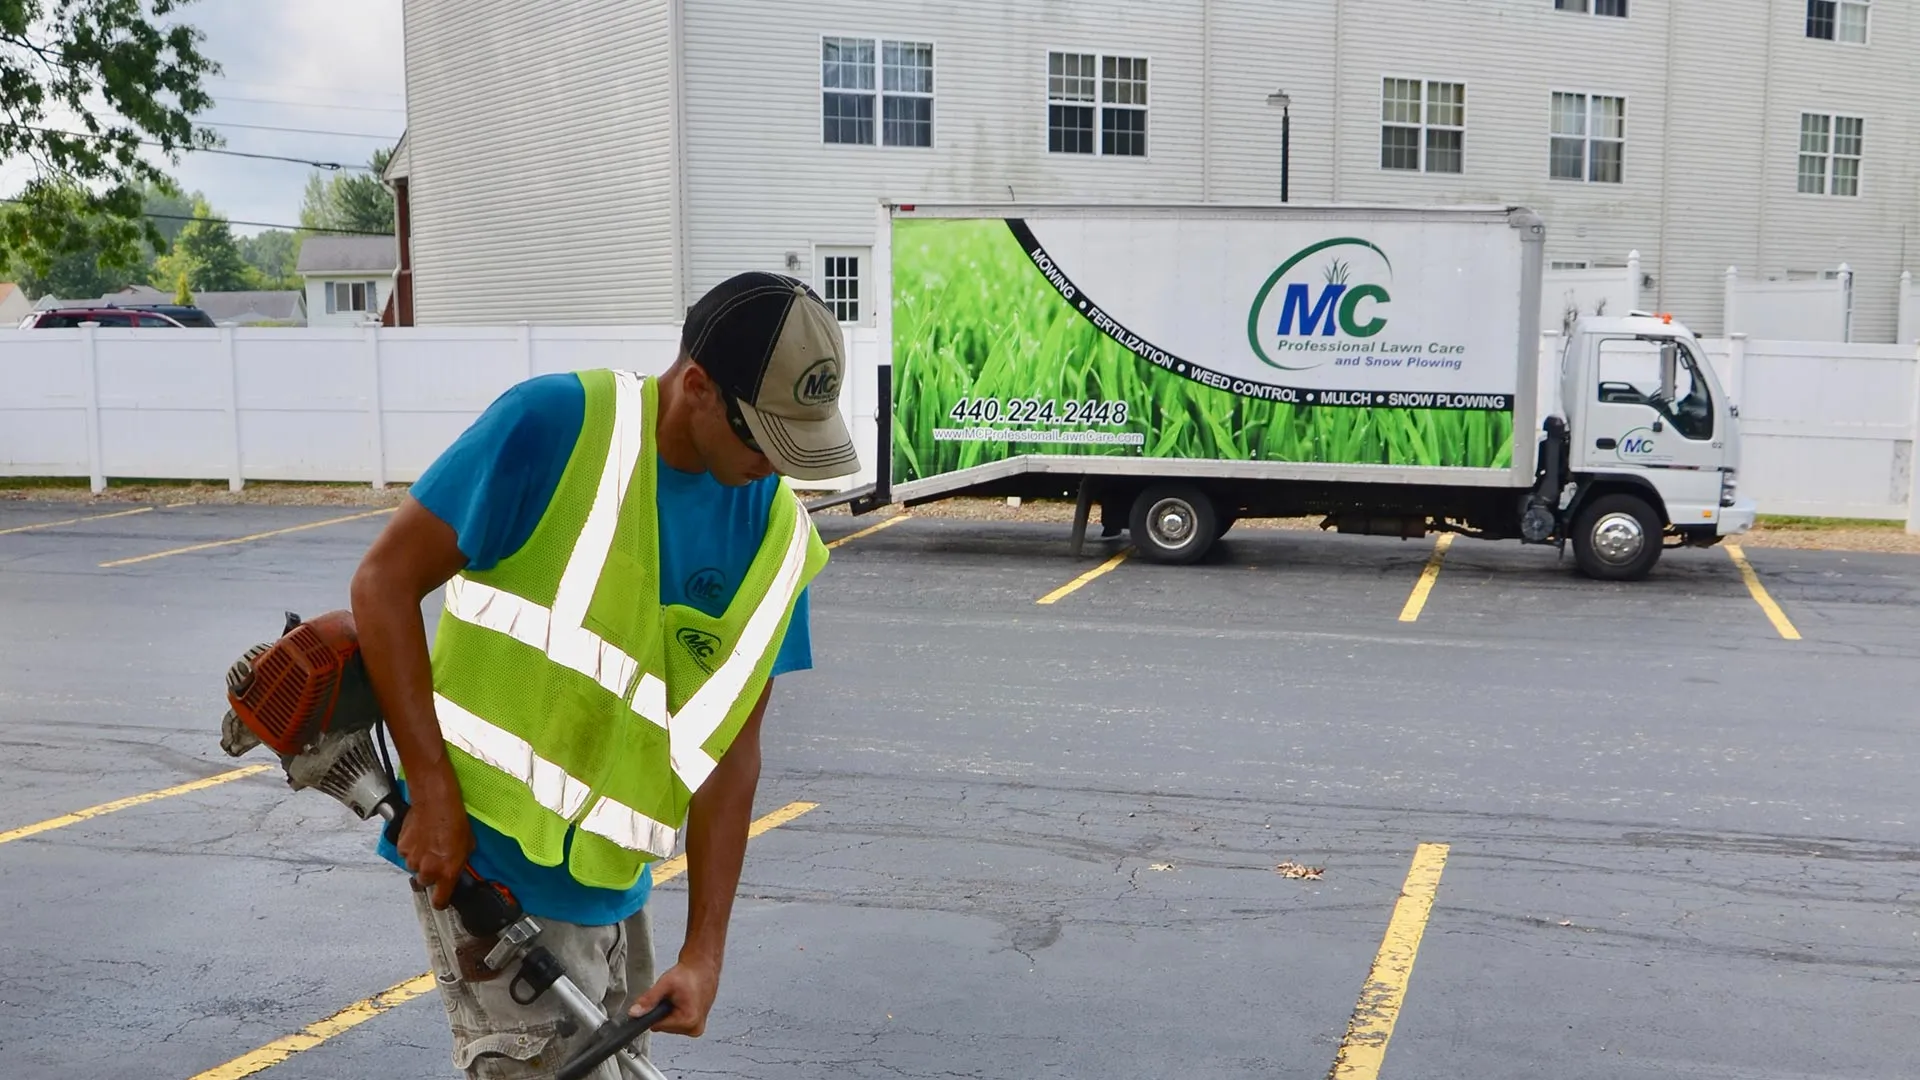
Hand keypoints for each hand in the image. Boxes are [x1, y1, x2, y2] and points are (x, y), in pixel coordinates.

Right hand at [397, 782, 473, 908]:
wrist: (436, 803)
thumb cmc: (455, 821)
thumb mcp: (468, 847)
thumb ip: (459, 864)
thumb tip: (456, 871)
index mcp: (447, 873)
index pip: (439, 901)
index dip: (440, 900)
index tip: (441, 898)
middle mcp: (428, 870)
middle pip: (425, 882)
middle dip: (430, 873)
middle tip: (436, 858)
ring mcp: (412, 860)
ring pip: (414, 867)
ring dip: (420, 859)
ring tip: (428, 843)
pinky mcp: (402, 848)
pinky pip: (405, 854)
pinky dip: (410, 848)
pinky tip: (419, 836)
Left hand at [629, 956, 720, 1036]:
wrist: (702, 967)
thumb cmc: (688, 974)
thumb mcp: (665, 984)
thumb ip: (649, 1000)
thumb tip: (634, 1013)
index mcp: (689, 1021)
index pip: (657, 1026)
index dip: (654, 1011)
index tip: (661, 999)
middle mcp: (695, 1028)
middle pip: (663, 1027)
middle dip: (662, 1011)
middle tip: (671, 996)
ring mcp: (697, 1028)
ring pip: (669, 1026)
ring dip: (669, 1012)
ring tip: (678, 997)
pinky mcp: (697, 1026)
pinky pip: (677, 1024)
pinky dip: (675, 1013)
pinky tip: (681, 1001)